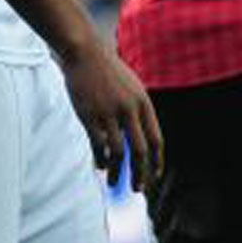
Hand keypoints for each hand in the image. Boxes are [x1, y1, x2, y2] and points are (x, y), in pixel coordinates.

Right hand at [62, 40, 162, 188]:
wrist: (85, 53)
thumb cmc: (108, 72)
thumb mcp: (132, 88)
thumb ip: (137, 111)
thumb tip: (137, 140)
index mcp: (144, 104)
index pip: (156, 139)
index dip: (156, 161)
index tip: (154, 176)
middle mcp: (130, 110)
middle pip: (140, 150)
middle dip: (140, 173)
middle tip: (138, 189)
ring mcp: (109, 113)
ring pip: (117, 151)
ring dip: (117, 172)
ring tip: (114, 184)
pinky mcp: (89, 115)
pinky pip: (96, 144)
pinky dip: (99, 159)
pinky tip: (99, 167)